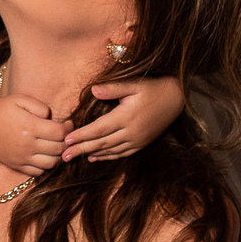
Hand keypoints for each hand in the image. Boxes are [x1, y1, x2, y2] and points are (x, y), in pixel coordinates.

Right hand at [0, 92, 67, 175]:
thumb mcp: (18, 99)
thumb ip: (39, 106)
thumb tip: (51, 117)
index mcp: (30, 126)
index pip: (60, 133)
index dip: (68, 128)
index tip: (68, 123)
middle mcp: (27, 145)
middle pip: (59, 149)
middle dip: (66, 141)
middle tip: (64, 134)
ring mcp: (22, 158)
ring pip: (51, 164)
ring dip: (57, 155)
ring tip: (55, 145)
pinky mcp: (16, 166)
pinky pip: (38, 172)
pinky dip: (45, 166)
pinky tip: (43, 155)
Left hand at [63, 76, 185, 161]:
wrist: (177, 99)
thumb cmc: (153, 87)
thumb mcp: (135, 83)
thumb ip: (113, 88)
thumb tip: (93, 90)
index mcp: (126, 117)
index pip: (98, 129)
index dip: (81, 135)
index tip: (66, 140)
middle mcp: (131, 132)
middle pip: (101, 143)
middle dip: (80, 149)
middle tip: (63, 156)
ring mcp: (137, 140)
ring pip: (110, 150)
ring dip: (91, 154)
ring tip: (74, 157)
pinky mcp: (142, 143)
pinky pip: (121, 153)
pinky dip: (107, 156)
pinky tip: (94, 157)